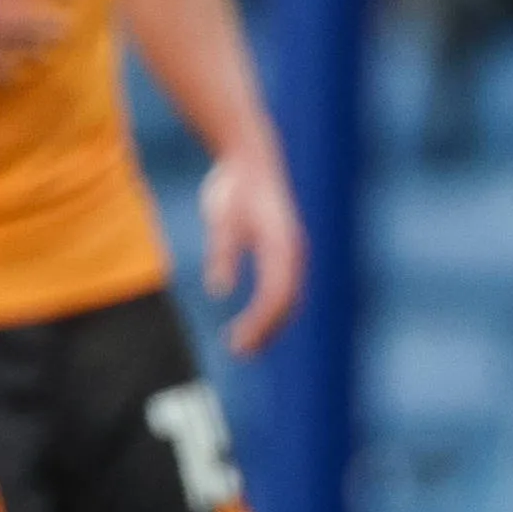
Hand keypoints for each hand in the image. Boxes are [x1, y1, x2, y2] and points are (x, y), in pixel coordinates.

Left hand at [200, 146, 305, 356]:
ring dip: (270, 324)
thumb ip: (222, 252)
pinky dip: (270, 310)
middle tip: (239, 351)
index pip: (275, 295)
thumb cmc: (234, 188)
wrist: (251, 159)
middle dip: (266, 330)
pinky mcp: (284, 251)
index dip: (259, 323)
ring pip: (288, 298)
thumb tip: (218, 288)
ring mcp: (292, 252)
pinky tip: (252, 323)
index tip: (237, 342)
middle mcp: (294, 252)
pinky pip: (282, 289)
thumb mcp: (220, 218)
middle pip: (287, 302)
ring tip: (244, 344)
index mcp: (281, 245)